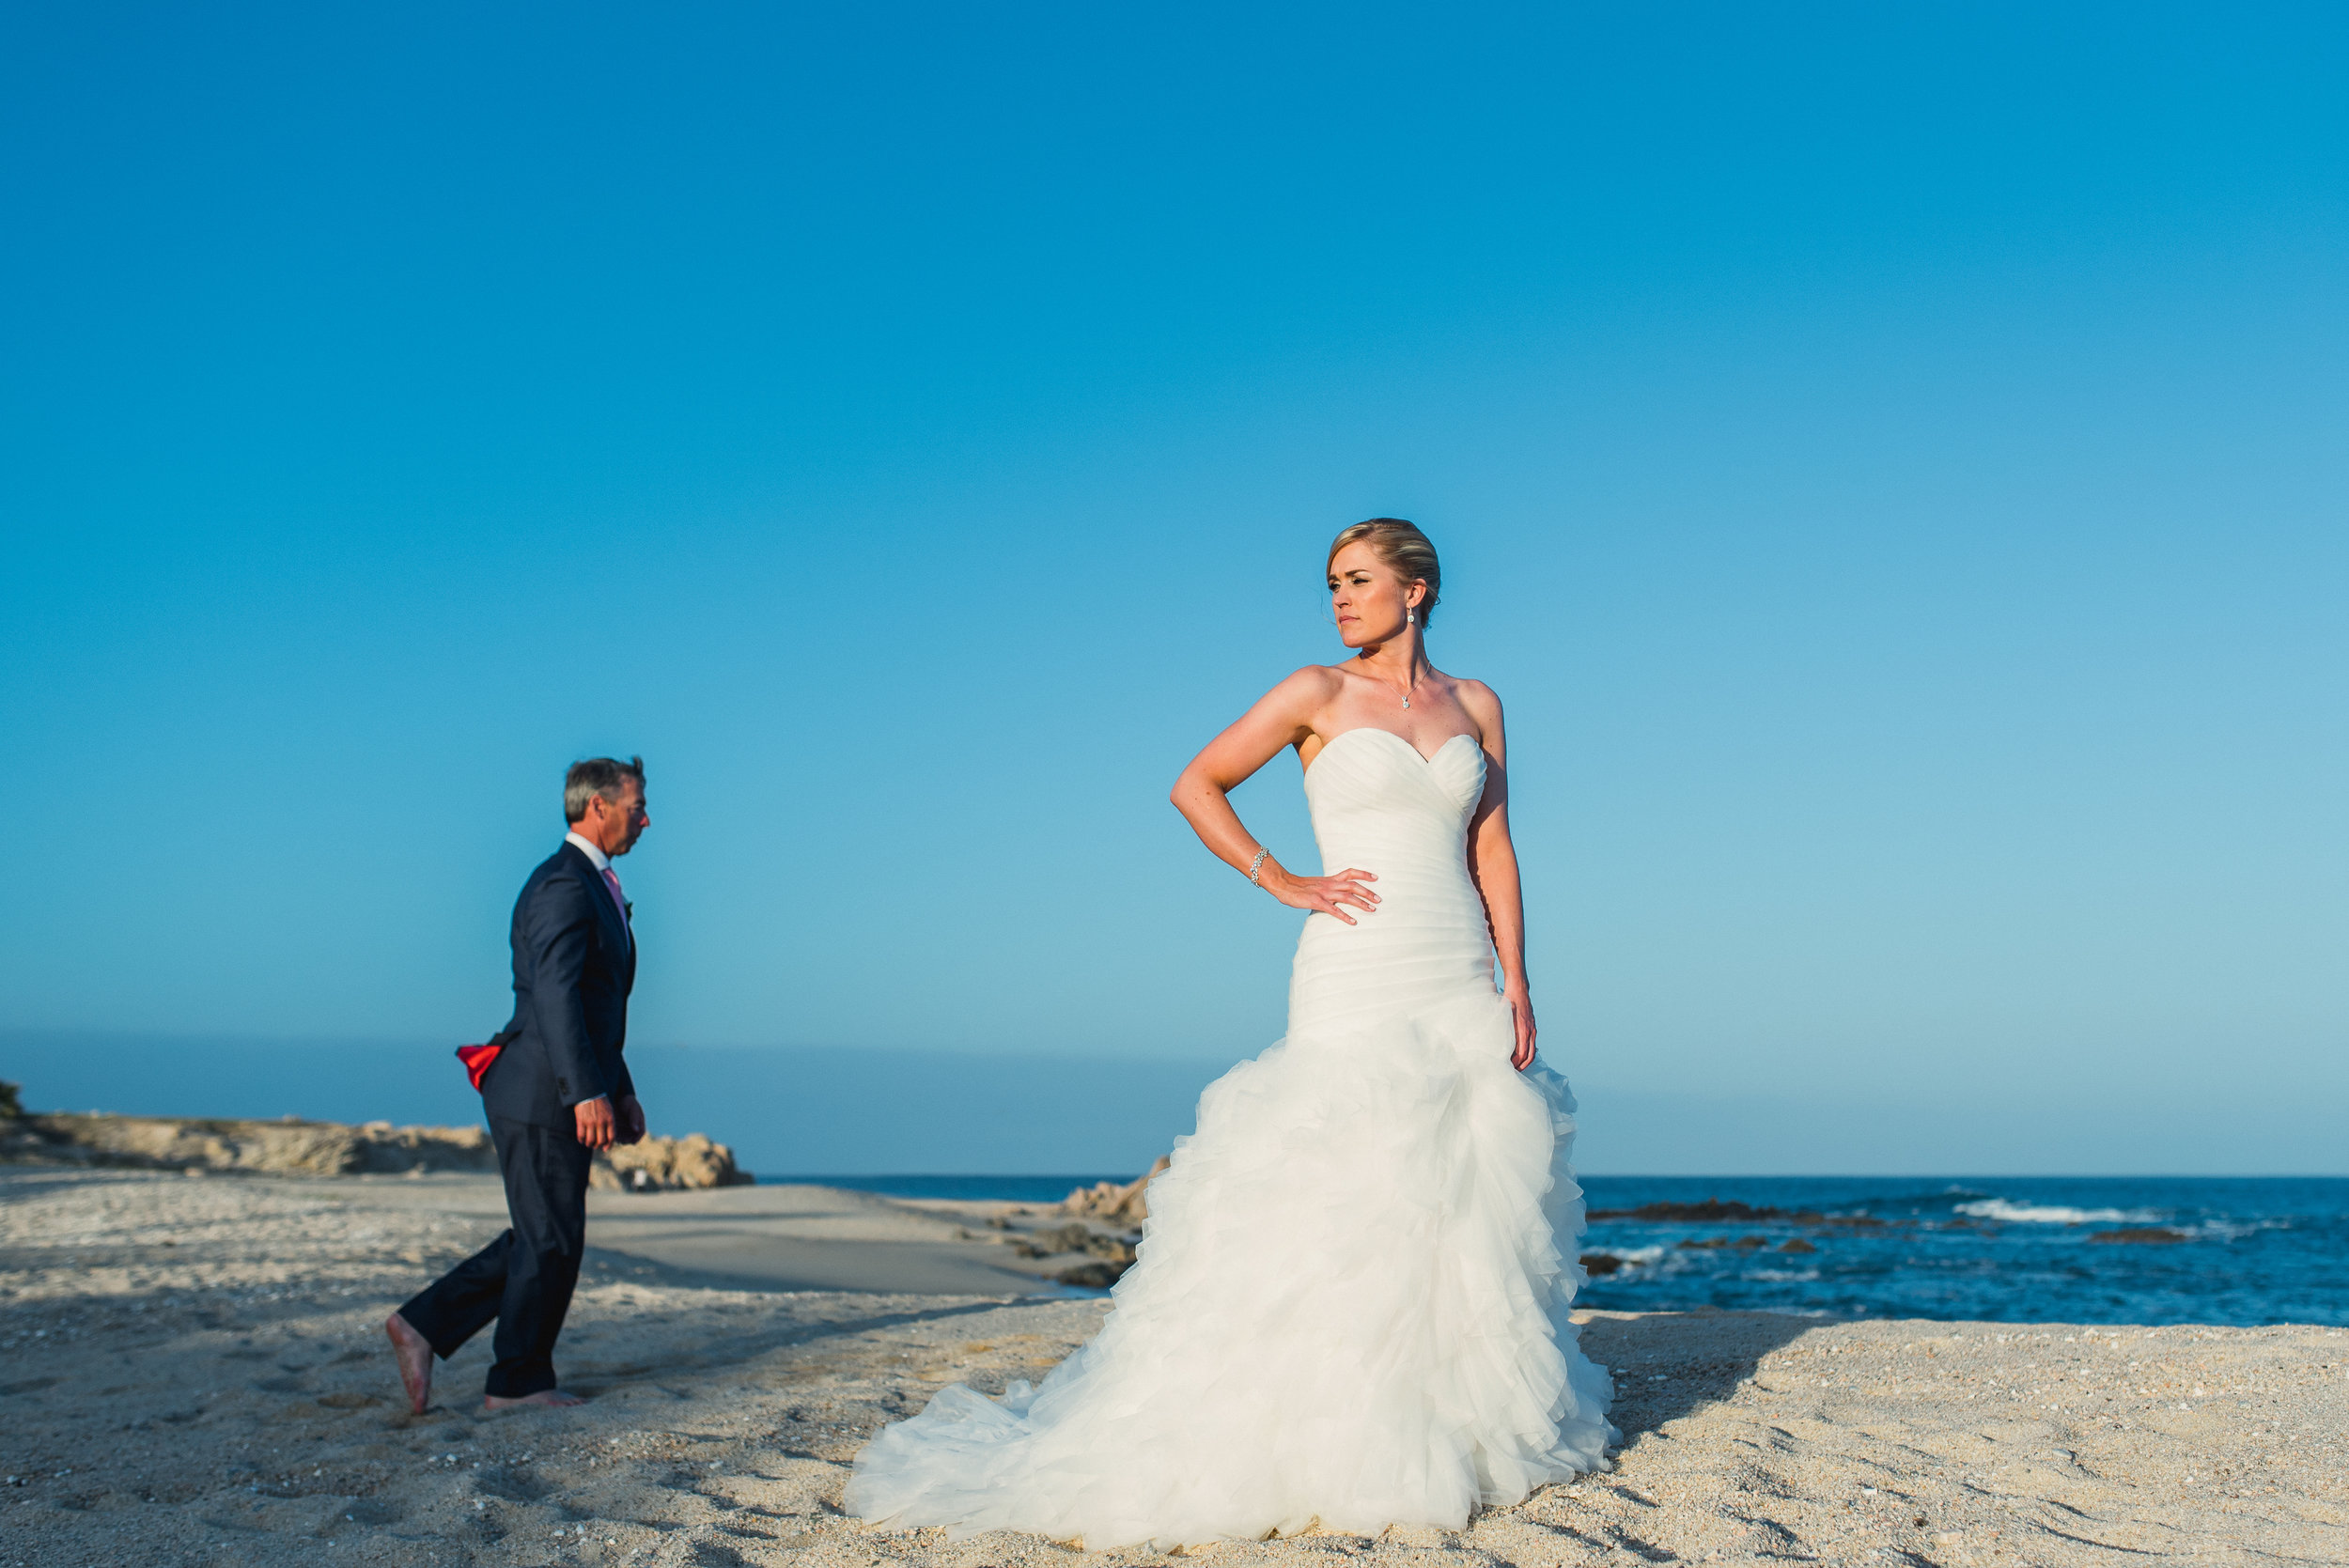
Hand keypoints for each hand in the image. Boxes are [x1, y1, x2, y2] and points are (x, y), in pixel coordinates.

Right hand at [573, 1095, 616, 1150]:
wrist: (589, 1091)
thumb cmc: (600, 1101)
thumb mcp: (609, 1110)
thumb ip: (610, 1122)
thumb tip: (609, 1136)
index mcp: (610, 1119)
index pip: (611, 1137)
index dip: (608, 1145)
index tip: (605, 1149)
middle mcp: (601, 1122)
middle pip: (601, 1141)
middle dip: (598, 1146)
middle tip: (595, 1146)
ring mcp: (591, 1122)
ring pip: (590, 1140)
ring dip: (589, 1144)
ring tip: (588, 1143)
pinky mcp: (581, 1121)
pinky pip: (581, 1135)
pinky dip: (581, 1140)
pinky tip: (581, 1139)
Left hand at [615, 1094, 646, 1144]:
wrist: (618, 1097)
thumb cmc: (628, 1102)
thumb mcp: (633, 1109)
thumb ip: (634, 1119)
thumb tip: (636, 1130)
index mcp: (640, 1122)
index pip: (641, 1133)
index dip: (637, 1138)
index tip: (632, 1141)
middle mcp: (633, 1127)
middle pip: (632, 1138)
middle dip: (627, 1141)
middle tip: (622, 1141)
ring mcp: (625, 1129)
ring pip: (624, 1139)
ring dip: (620, 1141)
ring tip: (616, 1138)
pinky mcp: (617, 1129)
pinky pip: (616, 1136)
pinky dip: (614, 1137)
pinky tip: (610, 1135)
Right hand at [1264, 866, 1379, 924]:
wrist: (1284, 884)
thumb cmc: (1299, 887)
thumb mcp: (1317, 884)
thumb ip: (1328, 888)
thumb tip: (1337, 894)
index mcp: (1330, 879)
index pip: (1350, 873)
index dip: (1364, 874)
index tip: (1376, 878)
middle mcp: (1330, 884)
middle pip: (1353, 885)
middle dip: (1368, 892)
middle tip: (1379, 899)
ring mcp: (1324, 893)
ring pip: (1347, 896)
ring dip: (1361, 903)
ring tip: (1372, 909)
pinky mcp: (1317, 902)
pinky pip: (1334, 910)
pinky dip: (1345, 916)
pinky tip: (1353, 922)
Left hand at [1504, 983, 1536, 1071]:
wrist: (1519, 986)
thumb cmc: (1508, 998)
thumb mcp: (1503, 1012)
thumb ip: (1502, 1026)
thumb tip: (1497, 1040)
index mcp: (1523, 1029)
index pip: (1522, 1052)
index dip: (1516, 1063)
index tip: (1509, 1068)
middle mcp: (1530, 1030)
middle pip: (1530, 1055)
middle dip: (1522, 1066)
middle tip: (1513, 1072)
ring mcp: (1532, 1028)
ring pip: (1532, 1050)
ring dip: (1526, 1060)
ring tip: (1517, 1067)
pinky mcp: (1532, 1026)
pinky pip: (1532, 1043)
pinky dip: (1527, 1052)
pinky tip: (1520, 1055)